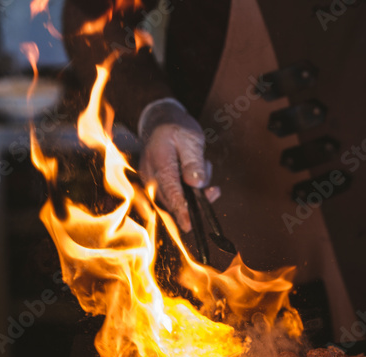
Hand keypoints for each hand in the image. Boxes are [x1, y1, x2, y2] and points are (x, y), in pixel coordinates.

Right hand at [138, 98, 210, 231]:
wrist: (159, 123)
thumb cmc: (177, 129)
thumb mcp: (191, 138)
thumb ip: (193, 161)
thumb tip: (197, 184)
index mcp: (159, 160)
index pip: (170, 190)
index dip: (181, 210)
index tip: (189, 225)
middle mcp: (151, 174)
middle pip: (172, 200)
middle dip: (195, 200)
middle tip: (214, 191)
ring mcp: (152, 181)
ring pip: (176, 198)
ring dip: (194, 191)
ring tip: (202, 164)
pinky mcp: (157, 185)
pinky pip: (175, 194)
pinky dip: (189, 189)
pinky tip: (197, 173)